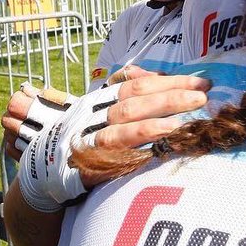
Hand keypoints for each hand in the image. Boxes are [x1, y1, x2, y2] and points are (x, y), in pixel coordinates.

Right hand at [16, 68, 210, 211]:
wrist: (43, 171)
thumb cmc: (82, 137)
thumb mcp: (99, 110)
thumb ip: (124, 89)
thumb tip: (152, 74)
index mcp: (100, 99)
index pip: (137, 84)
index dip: (169, 81)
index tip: (200, 83)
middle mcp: (93, 115)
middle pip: (134, 101)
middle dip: (170, 97)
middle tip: (203, 97)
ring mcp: (89, 138)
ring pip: (123, 123)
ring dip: (156, 119)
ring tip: (186, 118)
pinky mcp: (88, 163)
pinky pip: (114, 154)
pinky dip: (137, 148)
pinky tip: (160, 145)